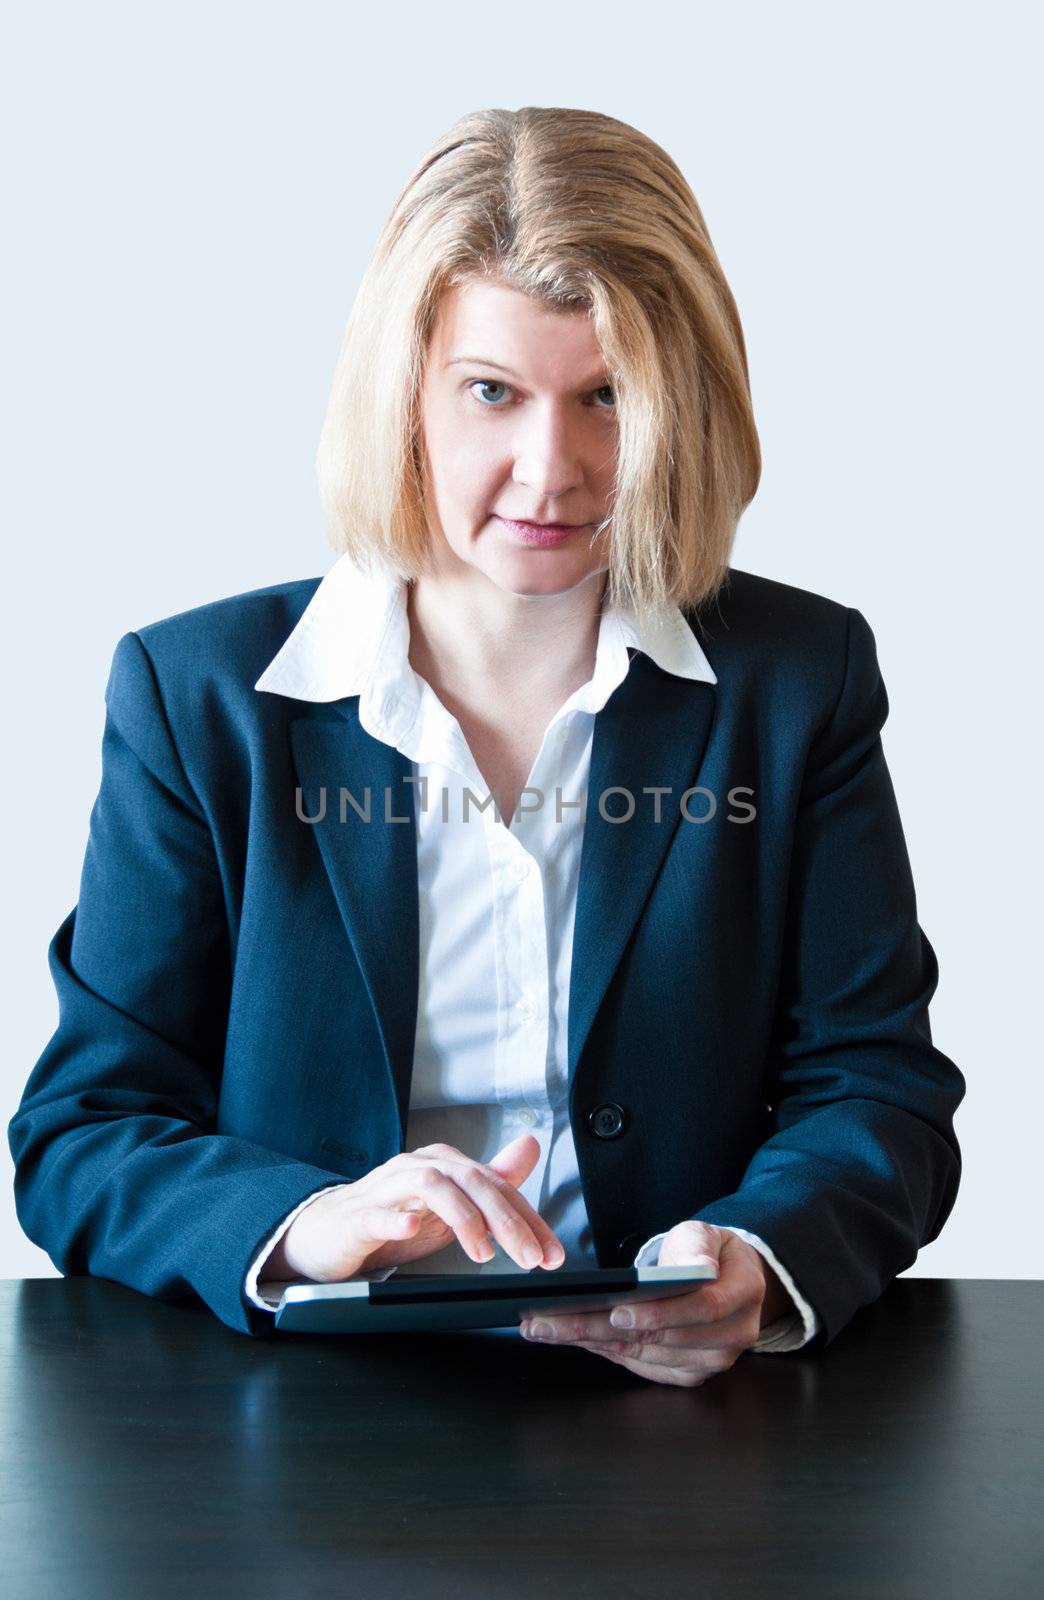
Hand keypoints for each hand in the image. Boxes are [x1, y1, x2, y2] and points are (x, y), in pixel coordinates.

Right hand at [264, 1135, 565, 1283]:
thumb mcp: (450, 1205)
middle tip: (530, 1258)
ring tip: (483, 1253)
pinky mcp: (357, 1216)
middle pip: (471, 1181)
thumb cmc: (392, 1216)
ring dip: (463, 1218)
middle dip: (506, 1220)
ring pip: (431, 1187)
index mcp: (445, 1165)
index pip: (497, 1187)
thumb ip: (490, 1181)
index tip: (551, 1254)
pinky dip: (397, 1218)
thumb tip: (529, 1147)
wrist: (328, 1232)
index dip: (529, 1219)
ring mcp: (386, 1188)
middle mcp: (419, 1167)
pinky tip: (413, 1227)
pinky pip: (377, 1213)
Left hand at [519, 1221, 790, 1387]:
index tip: (618, 1312)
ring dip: (590, 1342)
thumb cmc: (708, 1252)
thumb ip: (697, 1247)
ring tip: (545, 1328)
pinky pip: (641, 1366)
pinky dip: (604, 1352)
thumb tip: (696, 1267)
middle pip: (661, 1337)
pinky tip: (571, 1339)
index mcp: (743, 1294)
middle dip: (599, 1329)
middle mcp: (731, 1336)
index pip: (702, 1308)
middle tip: (548, 1321)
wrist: (726, 1279)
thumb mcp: (705, 1234)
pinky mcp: (688, 1375)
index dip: (660, 1313)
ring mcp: (711, 1362)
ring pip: (644, 1355)